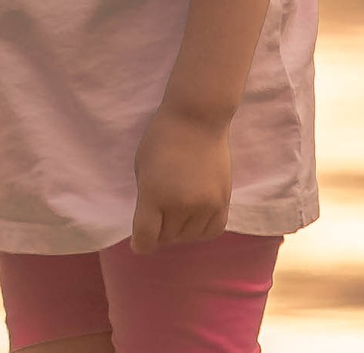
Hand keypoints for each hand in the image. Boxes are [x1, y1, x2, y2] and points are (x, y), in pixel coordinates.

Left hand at [131, 107, 231, 252]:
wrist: (197, 119)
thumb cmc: (161, 138)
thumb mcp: (142, 168)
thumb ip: (146, 199)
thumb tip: (151, 224)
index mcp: (154, 195)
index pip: (146, 237)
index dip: (140, 244)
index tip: (140, 244)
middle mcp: (180, 206)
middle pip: (167, 238)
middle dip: (159, 231)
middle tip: (159, 216)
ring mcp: (205, 205)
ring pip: (190, 237)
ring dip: (180, 231)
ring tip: (177, 213)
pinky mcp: (223, 202)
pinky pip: (213, 231)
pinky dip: (201, 230)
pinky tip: (195, 218)